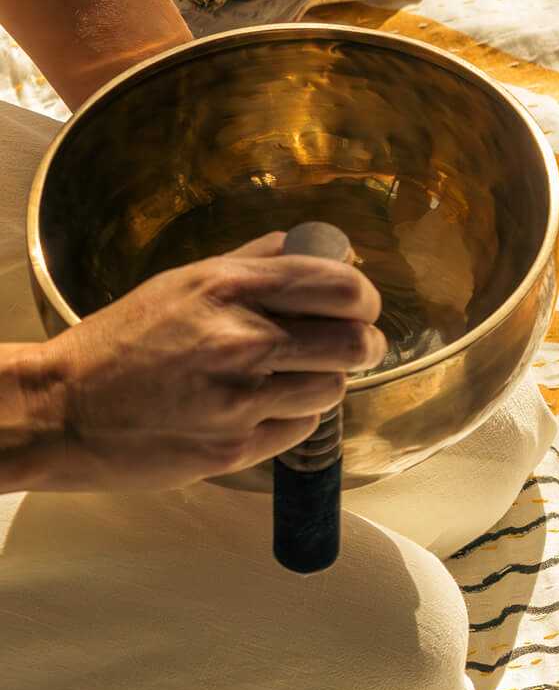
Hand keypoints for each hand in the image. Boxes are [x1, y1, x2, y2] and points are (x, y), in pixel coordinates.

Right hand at [35, 233, 385, 490]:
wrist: (64, 409)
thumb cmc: (120, 343)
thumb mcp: (181, 285)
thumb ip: (250, 264)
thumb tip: (305, 244)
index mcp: (227, 288)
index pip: (339, 288)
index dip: (362, 299)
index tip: (359, 308)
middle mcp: (241, 339)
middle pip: (354, 343)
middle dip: (363, 346)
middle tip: (353, 348)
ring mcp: (241, 397)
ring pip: (333, 389)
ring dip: (323, 383)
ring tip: (292, 380)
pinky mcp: (237, 445)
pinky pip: (302, 429)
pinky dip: (292, 419)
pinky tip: (260, 410)